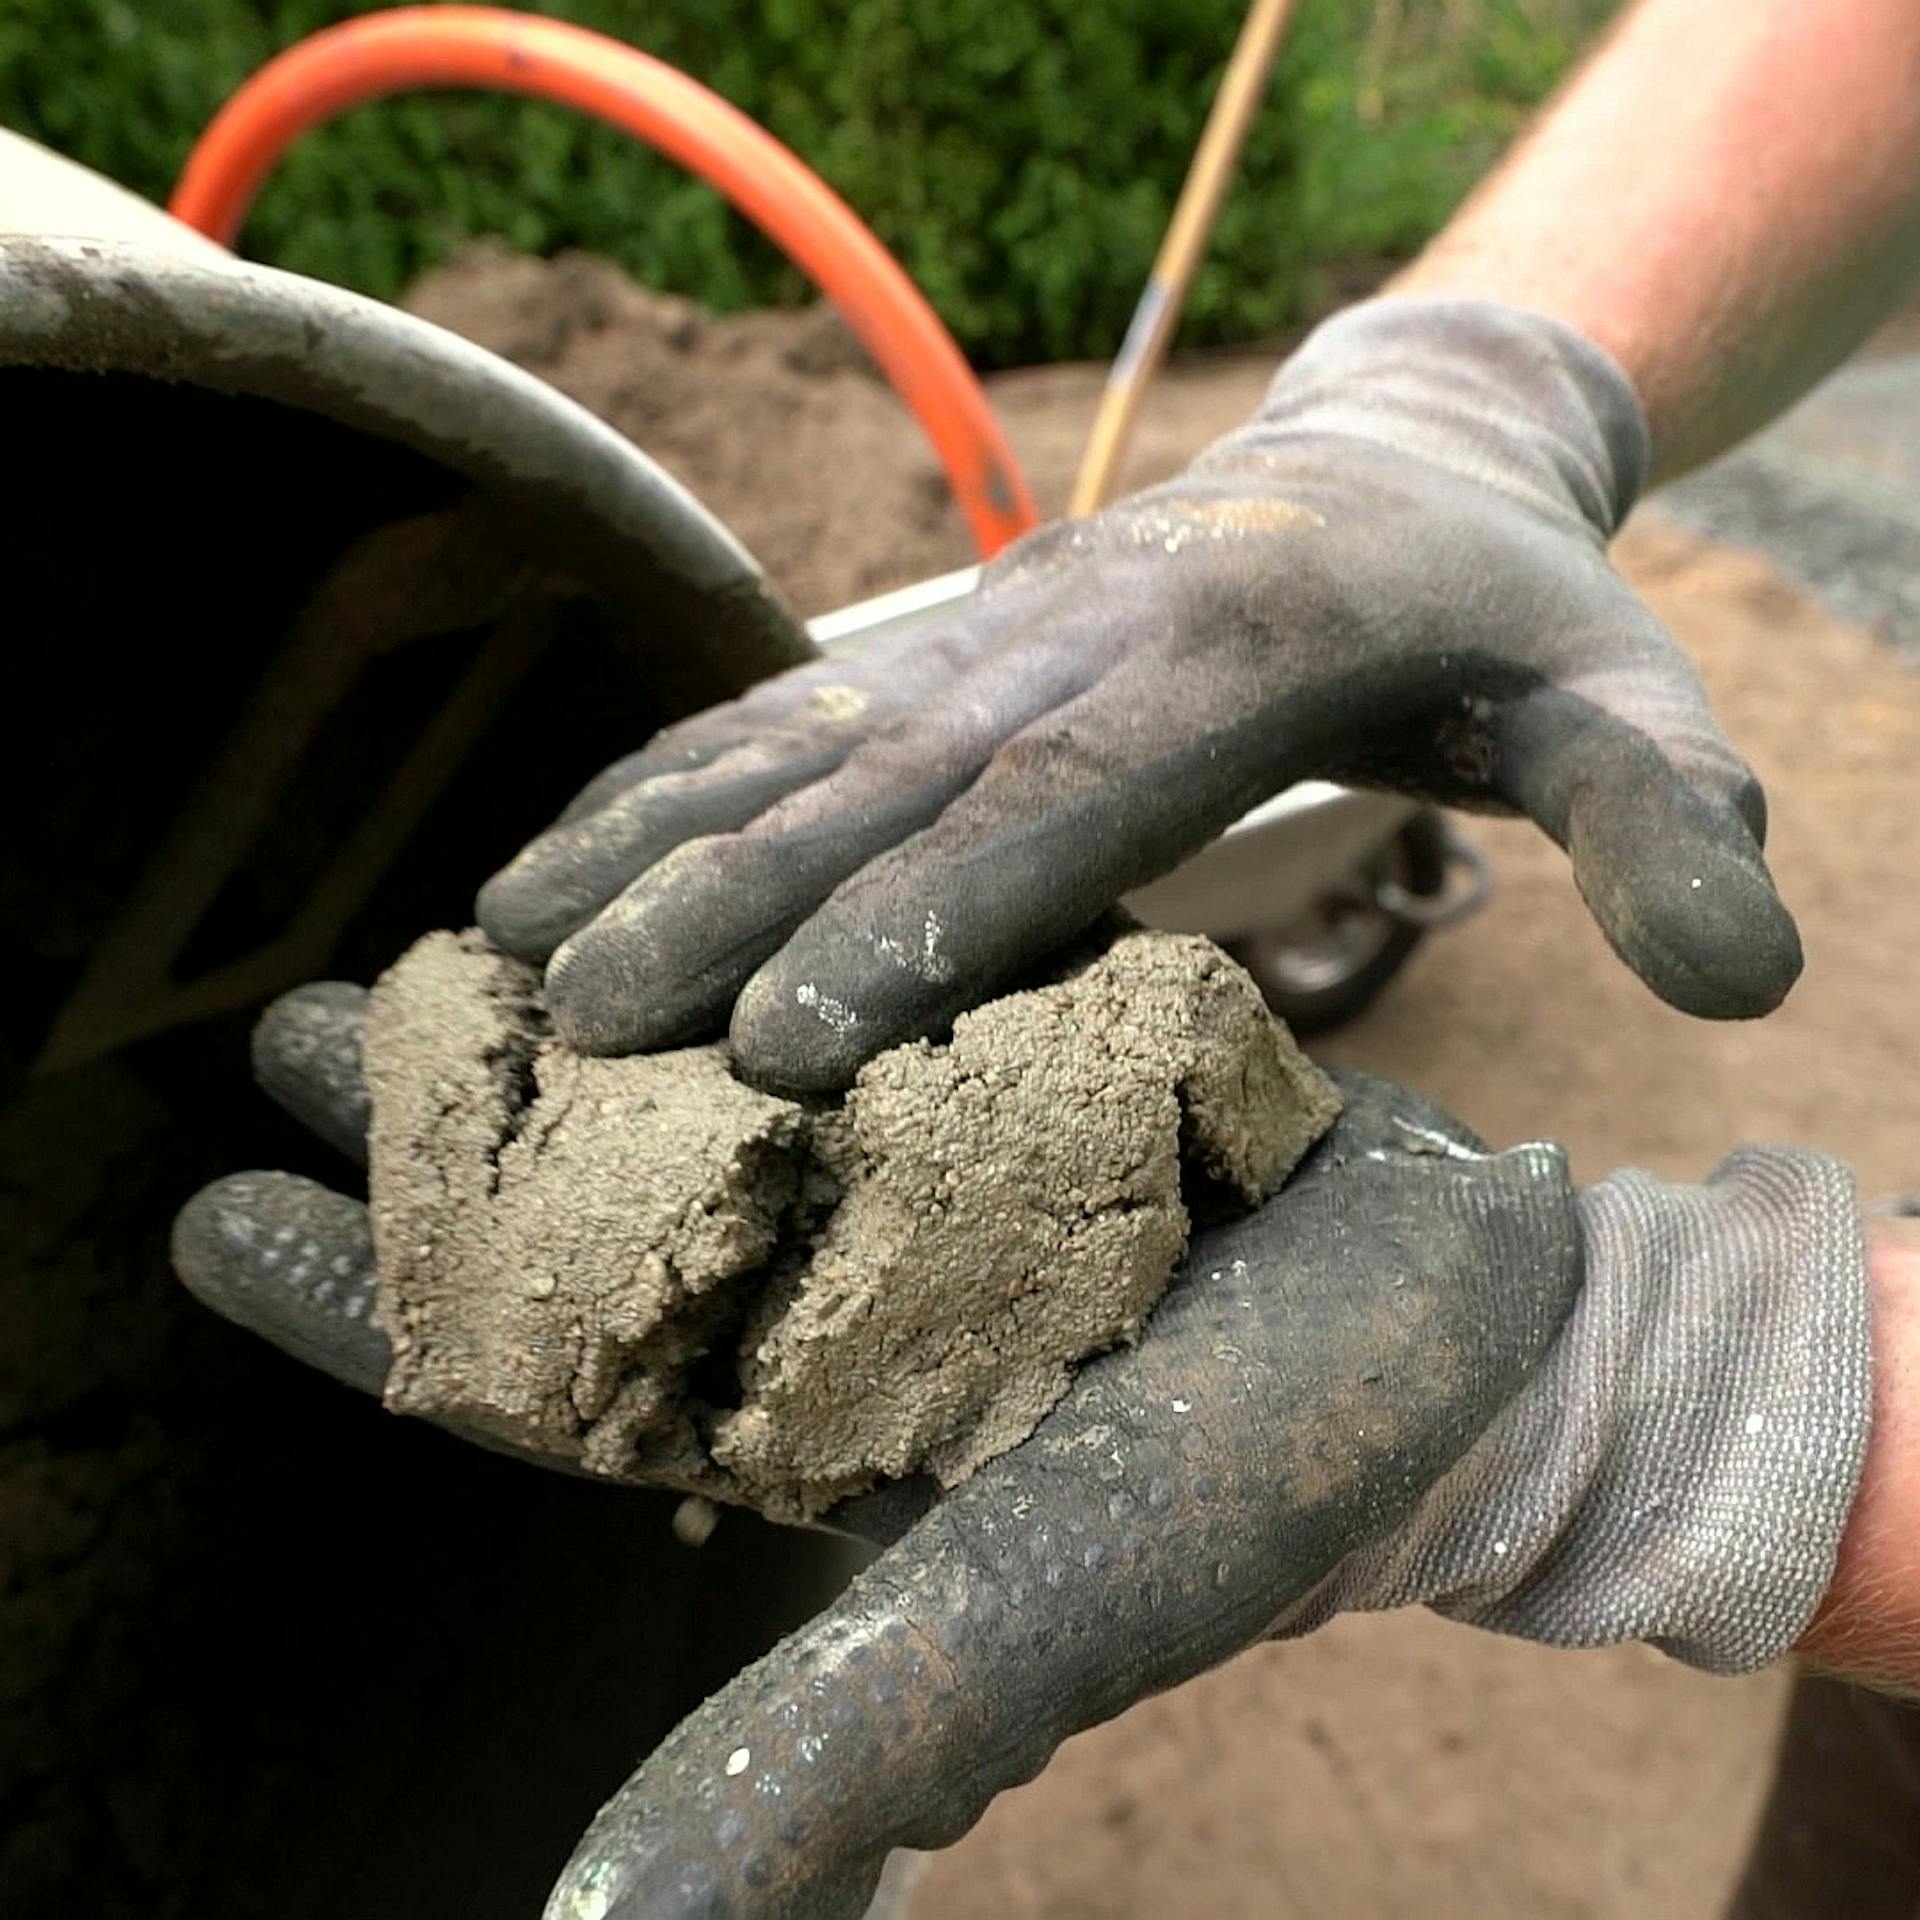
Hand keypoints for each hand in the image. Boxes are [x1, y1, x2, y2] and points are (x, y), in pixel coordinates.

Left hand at [173, 978, 1864, 1917]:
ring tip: (423, 942)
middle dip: (425, 1133)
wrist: (1480, 1323)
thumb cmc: (1267, 1474)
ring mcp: (928, 1174)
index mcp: (809, 1431)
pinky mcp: (1015, 1064)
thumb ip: (824, 1754)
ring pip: (703, 1086)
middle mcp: (842, 1299)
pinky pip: (845, 993)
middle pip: (586, 1212)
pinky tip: (673, 881)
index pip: (533, 1379)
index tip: (212, 1217)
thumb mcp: (1031, 1617)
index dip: (365, 1309)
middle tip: (282, 1032)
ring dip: (562, 1018)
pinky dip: (752, 941)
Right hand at [474, 297, 1800, 1091]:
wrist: (1398, 470)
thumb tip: (1757, 975)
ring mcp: (988, 632)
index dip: (921, 924)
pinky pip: (774, 717)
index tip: (789, 1042)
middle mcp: (1072, 636)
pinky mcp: (941, 646)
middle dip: (719, 908)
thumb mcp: (1621, 707)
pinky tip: (551, 860)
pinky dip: (655, 790)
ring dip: (640, 845)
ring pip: (786, 744)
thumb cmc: (1501, 628)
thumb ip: (1675, 827)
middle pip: (874, 784)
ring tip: (498, 951)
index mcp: (1231, 664)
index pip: (1055, 808)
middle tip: (575, 1021)